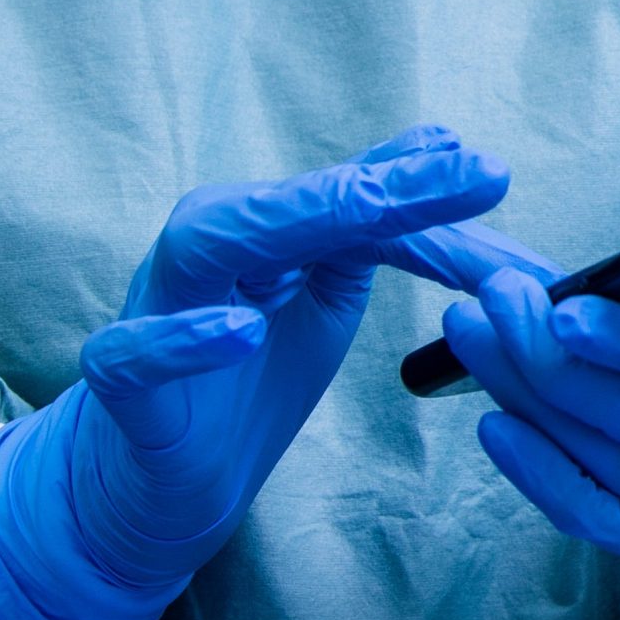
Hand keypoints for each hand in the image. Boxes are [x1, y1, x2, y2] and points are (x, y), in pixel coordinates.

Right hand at [0, 125, 516, 619]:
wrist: (162, 478)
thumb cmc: (248, 376)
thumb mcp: (329, 294)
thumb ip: (376, 227)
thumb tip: (443, 141)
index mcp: (262, 226)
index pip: (352, 197)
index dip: (428, 193)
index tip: (498, 175)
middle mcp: (208, 247)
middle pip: (294, 203)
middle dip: (388, 186)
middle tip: (481, 177)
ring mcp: (158, 306)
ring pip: (208, 244)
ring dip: (288, 224)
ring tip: (368, 215)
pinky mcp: (121, 381)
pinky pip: (135, 352)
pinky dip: (184, 337)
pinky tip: (240, 333)